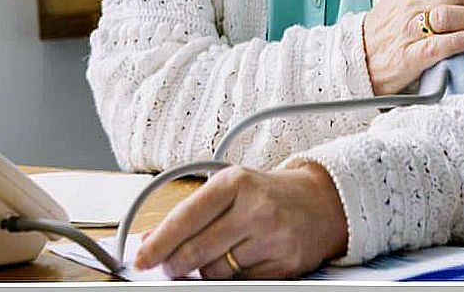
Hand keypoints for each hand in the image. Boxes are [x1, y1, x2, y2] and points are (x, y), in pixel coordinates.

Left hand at [133, 162, 347, 279]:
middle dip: (175, 264)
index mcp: (234, 182)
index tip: (141, 258)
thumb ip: (190, 211)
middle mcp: (254, 208)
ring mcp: (272, 237)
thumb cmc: (265, 193)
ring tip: (217, 253)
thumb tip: (149, 239)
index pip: (185, 218)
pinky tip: (241, 258)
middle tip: (168, 267)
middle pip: (197, 250)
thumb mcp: (228, 188)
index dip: (159, 243)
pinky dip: (233, 276)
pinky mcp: (285, 264)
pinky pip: (242, 281)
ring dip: (206, 270)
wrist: (321, 200)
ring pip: (217, 271)